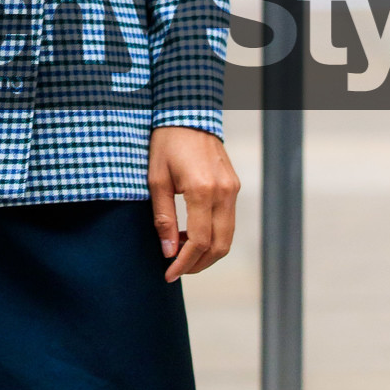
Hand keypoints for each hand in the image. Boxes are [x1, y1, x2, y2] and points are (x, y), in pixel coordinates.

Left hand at [148, 126, 238, 281]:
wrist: (187, 115)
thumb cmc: (166, 144)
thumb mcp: (156, 180)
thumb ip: (163, 218)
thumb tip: (168, 252)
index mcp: (202, 190)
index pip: (199, 241)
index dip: (184, 263)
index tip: (168, 274)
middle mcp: (223, 192)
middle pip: (219, 245)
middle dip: (198, 264)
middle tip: (176, 270)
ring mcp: (232, 189)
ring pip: (227, 236)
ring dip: (206, 253)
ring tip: (181, 254)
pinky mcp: (233, 186)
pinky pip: (227, 221)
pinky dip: (212, 236)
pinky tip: (191, 235)